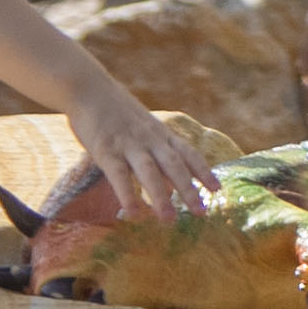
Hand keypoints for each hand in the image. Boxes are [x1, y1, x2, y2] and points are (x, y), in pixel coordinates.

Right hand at [69, 84, 211, 223]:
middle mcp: (150, 139)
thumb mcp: (144, 127)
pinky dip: (127, 194)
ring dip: (161, 197)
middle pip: (175, 165)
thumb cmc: (116, 112)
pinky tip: (133, 213)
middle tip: (201, 213)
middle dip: (189, 189)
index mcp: (161, 134)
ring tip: (169, 220)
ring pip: (150, 172)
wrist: (89, 88)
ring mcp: (128, 143)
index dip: (204, 171)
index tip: (218, 189)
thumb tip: (172, 183)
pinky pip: (119, 175)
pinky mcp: (106, 149)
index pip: (189, 152)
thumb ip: (157, 152)